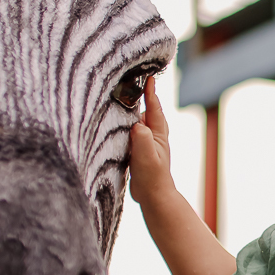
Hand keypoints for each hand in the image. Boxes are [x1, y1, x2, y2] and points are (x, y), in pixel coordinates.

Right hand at [128, 76, 174, 208]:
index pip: (154, 107)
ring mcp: (146, 143)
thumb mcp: (147, 156)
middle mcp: (153, 135)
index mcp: (158, 133)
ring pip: (137, 121)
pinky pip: (130, 132)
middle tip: (130, 82)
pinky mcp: (137, 150)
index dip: (150, 92)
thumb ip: (142, 137)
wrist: (153, 197)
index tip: (148, 77)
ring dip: (129, 112)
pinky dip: (124, 125)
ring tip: (119, 99)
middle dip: (139, 97)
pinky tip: (116, 124)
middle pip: (146, 111)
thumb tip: (136, 124)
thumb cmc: (152, 177)